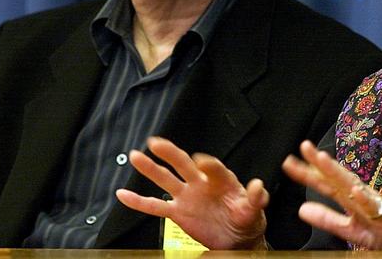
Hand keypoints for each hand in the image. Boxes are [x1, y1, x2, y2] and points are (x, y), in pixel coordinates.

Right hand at [116, 136, 268, 249]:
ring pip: (166, 179)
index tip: (201, 161)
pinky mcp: (178, 212)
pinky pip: (155, 207)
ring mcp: (188, 196)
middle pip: (184, 164)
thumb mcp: (254, 210)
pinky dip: (139, 201)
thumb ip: (255, 198)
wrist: (237, 239)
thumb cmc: (247, 219)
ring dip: (151, 169)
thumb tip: (257, 185)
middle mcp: (201, 183)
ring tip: (136, 156)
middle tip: (157, 142)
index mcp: (222, 180)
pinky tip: (124, 194)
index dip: (207, 164)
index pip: (213, 168)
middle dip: (171, 153)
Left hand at [282, 140, 381, 250]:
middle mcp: (367, 202)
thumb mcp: (356, 232)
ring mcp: (381, 211)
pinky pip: (380, 213)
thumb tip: (303, 209)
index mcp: (356, 205)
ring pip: (357, 190)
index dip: (309, 174)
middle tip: (303, 146)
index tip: (290, 161)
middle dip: (321, 164)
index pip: (329, 187)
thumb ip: (331, 221)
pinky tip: (355, 191)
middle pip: (340, 181)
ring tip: (322, 159)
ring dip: (340, 173)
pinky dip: (368, 200)